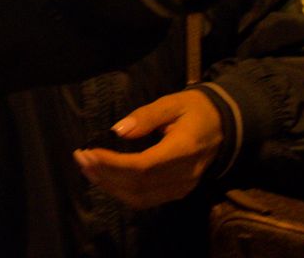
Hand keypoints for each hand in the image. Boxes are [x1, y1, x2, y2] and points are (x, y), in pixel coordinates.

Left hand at [74, 89, 222, 208]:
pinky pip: (147, 199)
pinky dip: (122, 192)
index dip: (113, 164)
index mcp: (184, 149)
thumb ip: (146, 116)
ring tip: (87, 169)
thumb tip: (118, 131)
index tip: (90, 152)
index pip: (144, 166)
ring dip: (110, 186)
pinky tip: (106, 179)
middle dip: (105, 174)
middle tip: (81, 158)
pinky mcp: (178, 191)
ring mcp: (183, 187)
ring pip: (141, 198)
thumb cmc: (195, 109)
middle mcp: (185, 175)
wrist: (223, 125)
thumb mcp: (172, 103)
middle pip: (139, 185)